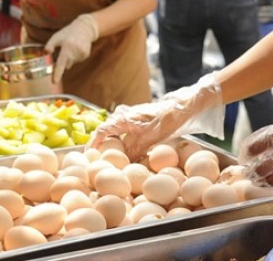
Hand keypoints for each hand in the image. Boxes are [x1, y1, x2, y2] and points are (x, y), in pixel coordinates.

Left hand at [45, 14, 98, 82]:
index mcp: (67, 47)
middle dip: (63, 61)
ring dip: (69, 58)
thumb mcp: (56, 37)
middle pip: (66, 65)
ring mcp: (82, 54)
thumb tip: (46, 54)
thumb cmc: (68, 32)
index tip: (54, 82)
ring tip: (70, 47)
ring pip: (72, 63)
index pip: (60, 64)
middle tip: (62, 51)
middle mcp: (75, 52)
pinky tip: (76, 48)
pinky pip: (77, 60)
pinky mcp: (86, 55)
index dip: (57, 73)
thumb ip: (50, 46)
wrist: (84, 28)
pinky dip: (75, 57)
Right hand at [90, 73, 223, 160]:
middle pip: (106, 134)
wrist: (183, 108)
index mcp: (122, 119)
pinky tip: (128, 157)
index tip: (88, 158)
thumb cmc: (166, 120)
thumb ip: (133, 151)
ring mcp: (131, 120)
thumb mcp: (149, 139)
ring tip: (111, 163)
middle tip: (98, 163)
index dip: (93, 145)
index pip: (100, 132)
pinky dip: (124, 146)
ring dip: (114, 148)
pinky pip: (126, 137)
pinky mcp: (139, 125)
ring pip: (116, 136)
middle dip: (102, 148)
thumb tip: (122, 165)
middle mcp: (124, 118)